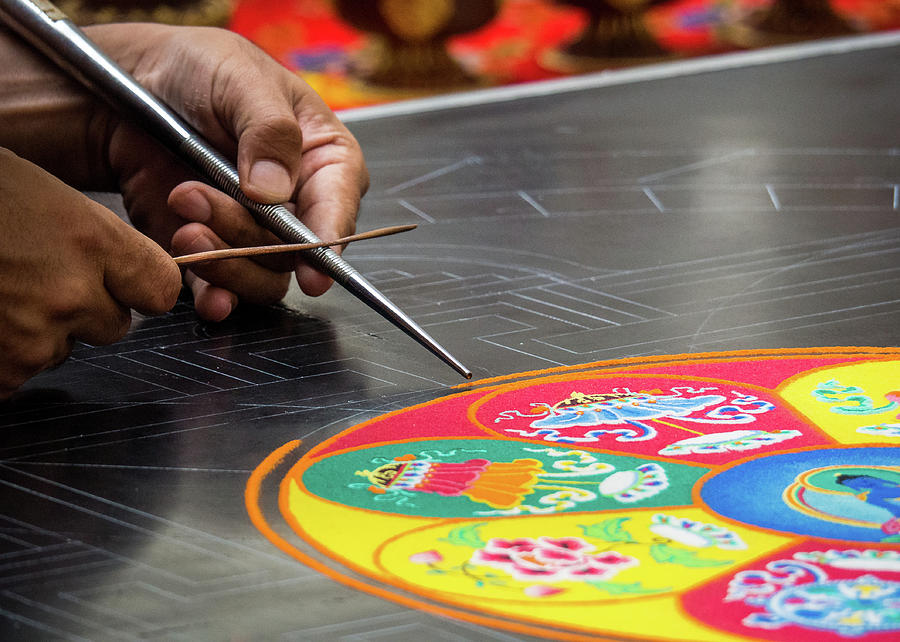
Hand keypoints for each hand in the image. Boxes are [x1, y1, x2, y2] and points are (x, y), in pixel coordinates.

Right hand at [0, 149, 180, 397]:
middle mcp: (72, 296)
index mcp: (91, 241)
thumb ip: (92, 241)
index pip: (162, 288)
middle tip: (35, 278)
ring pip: (63, 351)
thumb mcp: (42, 195)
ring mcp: (33, 340)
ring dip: (38, 332)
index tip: (129, 281)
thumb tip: (124, 274)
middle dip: (86, 308)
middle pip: (116, 326)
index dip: (142, 285)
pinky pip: (17, 375)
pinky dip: (1, 356)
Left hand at [93, 24, 369, 320]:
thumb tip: (275, 190)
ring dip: (225, 258)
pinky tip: (205, 294)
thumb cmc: (198, 67)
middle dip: (248, 234)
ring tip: (181, 211)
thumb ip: (268, 130)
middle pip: (296, 251)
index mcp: (321, 157)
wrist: (127, 84)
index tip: (312, 263)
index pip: (338, 204)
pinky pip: (227, 290)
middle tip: (194, 196)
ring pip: (264, 275)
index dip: (330, 236)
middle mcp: (297, 203)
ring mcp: (256, 231)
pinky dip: (216, 297)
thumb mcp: (239, 78)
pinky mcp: (215, 250)